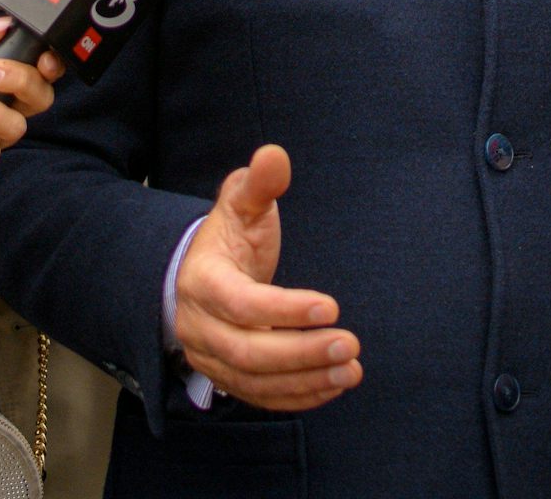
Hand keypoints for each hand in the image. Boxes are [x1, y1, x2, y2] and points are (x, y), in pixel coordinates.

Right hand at [174, 144, 361, 410]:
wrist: (198, 272)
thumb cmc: (229, 235)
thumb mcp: (240, 202)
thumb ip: (259, 183)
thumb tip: (275, 155)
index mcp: (201, 280)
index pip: (241, 304)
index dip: (284, 309)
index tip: (332, 305)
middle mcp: (199, 326)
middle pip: (248, 352)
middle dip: (302, 352)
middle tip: (350, 343)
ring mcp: (210, 356)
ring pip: (255, 380)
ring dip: (306, 379)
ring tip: (352, 368)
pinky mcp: (225, 376)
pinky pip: (259, 396)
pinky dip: (298, 396)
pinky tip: (335, 384)